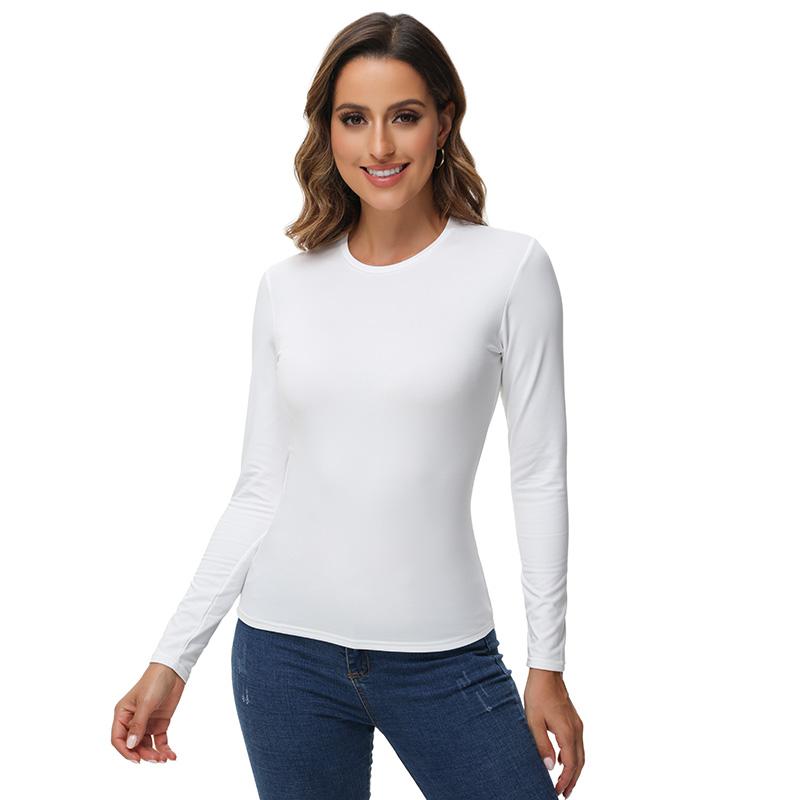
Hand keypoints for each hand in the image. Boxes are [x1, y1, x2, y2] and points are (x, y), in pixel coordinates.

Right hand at [111, 662, 185, 762]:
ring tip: (165, 758)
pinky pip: (159, 740)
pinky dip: (164, 749)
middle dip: (144, 754)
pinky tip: (171, 755)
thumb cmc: (154, 682)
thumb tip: (130, 745)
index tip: (137, 759)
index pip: (118, 739)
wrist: (173, 671)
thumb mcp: (145, 703)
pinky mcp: (159, 723)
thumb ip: (138, 725)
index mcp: (123, 714)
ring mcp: (146, 723)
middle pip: (133, 745)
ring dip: (154, 754)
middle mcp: (133, 721)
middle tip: (156, 759)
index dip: (125, 751)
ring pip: (146, 745)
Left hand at [524, 669, 583, 797]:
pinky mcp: (574, 721)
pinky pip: (578, 744)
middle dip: (572, 780)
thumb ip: (542, 744)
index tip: (557, 792)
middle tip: (564, 794)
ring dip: (574, 770)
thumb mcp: (533, 721)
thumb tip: (550, 767)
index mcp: (567, 731)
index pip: (571, 764)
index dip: (565, 780)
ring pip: (581, 754)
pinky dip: (574, 758)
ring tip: (565, 783)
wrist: (546, 673)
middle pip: (579, 762)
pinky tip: (564, 761)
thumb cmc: (538, 695)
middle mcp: (576, 730)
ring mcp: (577, 725)